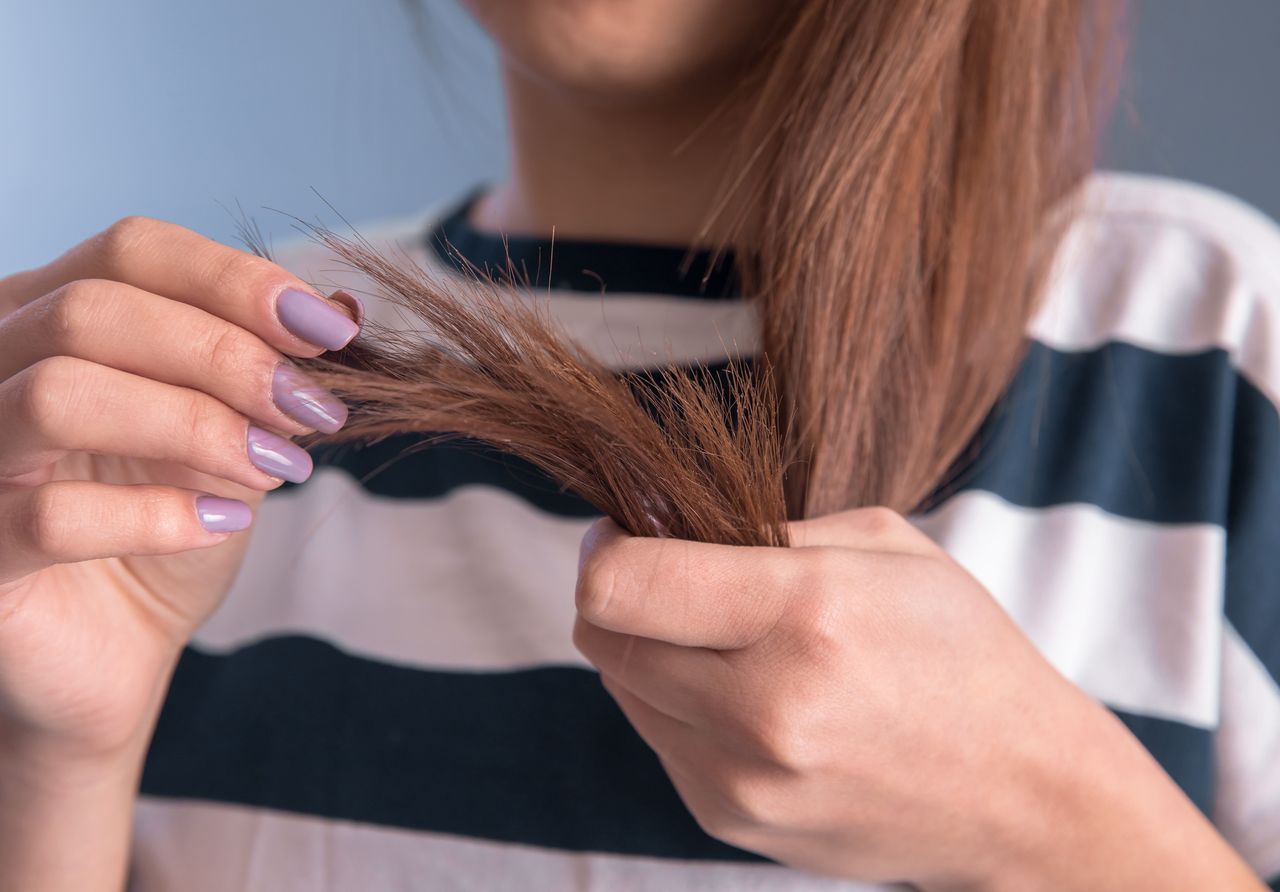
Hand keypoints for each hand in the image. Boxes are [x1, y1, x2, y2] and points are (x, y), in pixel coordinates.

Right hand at [0, 215, 357, 761]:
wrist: (116, 648)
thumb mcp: (234, 436)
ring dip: (194, 425)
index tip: (332, 331)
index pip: (132, 250)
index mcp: (51, 316)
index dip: (237, 279)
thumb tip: (342, 309)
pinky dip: (156, 514)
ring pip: (59, 393)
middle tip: (312, 408)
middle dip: (226, 355)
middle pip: (94, 309)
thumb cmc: (166, 525)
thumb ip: (270, 373)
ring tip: (275, 467)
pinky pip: (50, 515)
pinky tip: (220, 524)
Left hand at [574, 509, 1264, 890]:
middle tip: (673, 577)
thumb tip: (662, 528)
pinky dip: (678, 705)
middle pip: (602, 636)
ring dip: (649, 651)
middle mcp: (763, 709)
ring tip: (726, 640)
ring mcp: (742, 779)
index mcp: (806, 615)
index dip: (604, 545)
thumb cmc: (959, 651)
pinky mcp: (729, 820)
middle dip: (621, 594)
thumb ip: (765, 531)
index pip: (620, 584)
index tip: (627, 529)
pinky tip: (745, 696)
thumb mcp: (884, 546)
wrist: (1019, 794)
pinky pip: (657, 739)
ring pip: (621, 689)